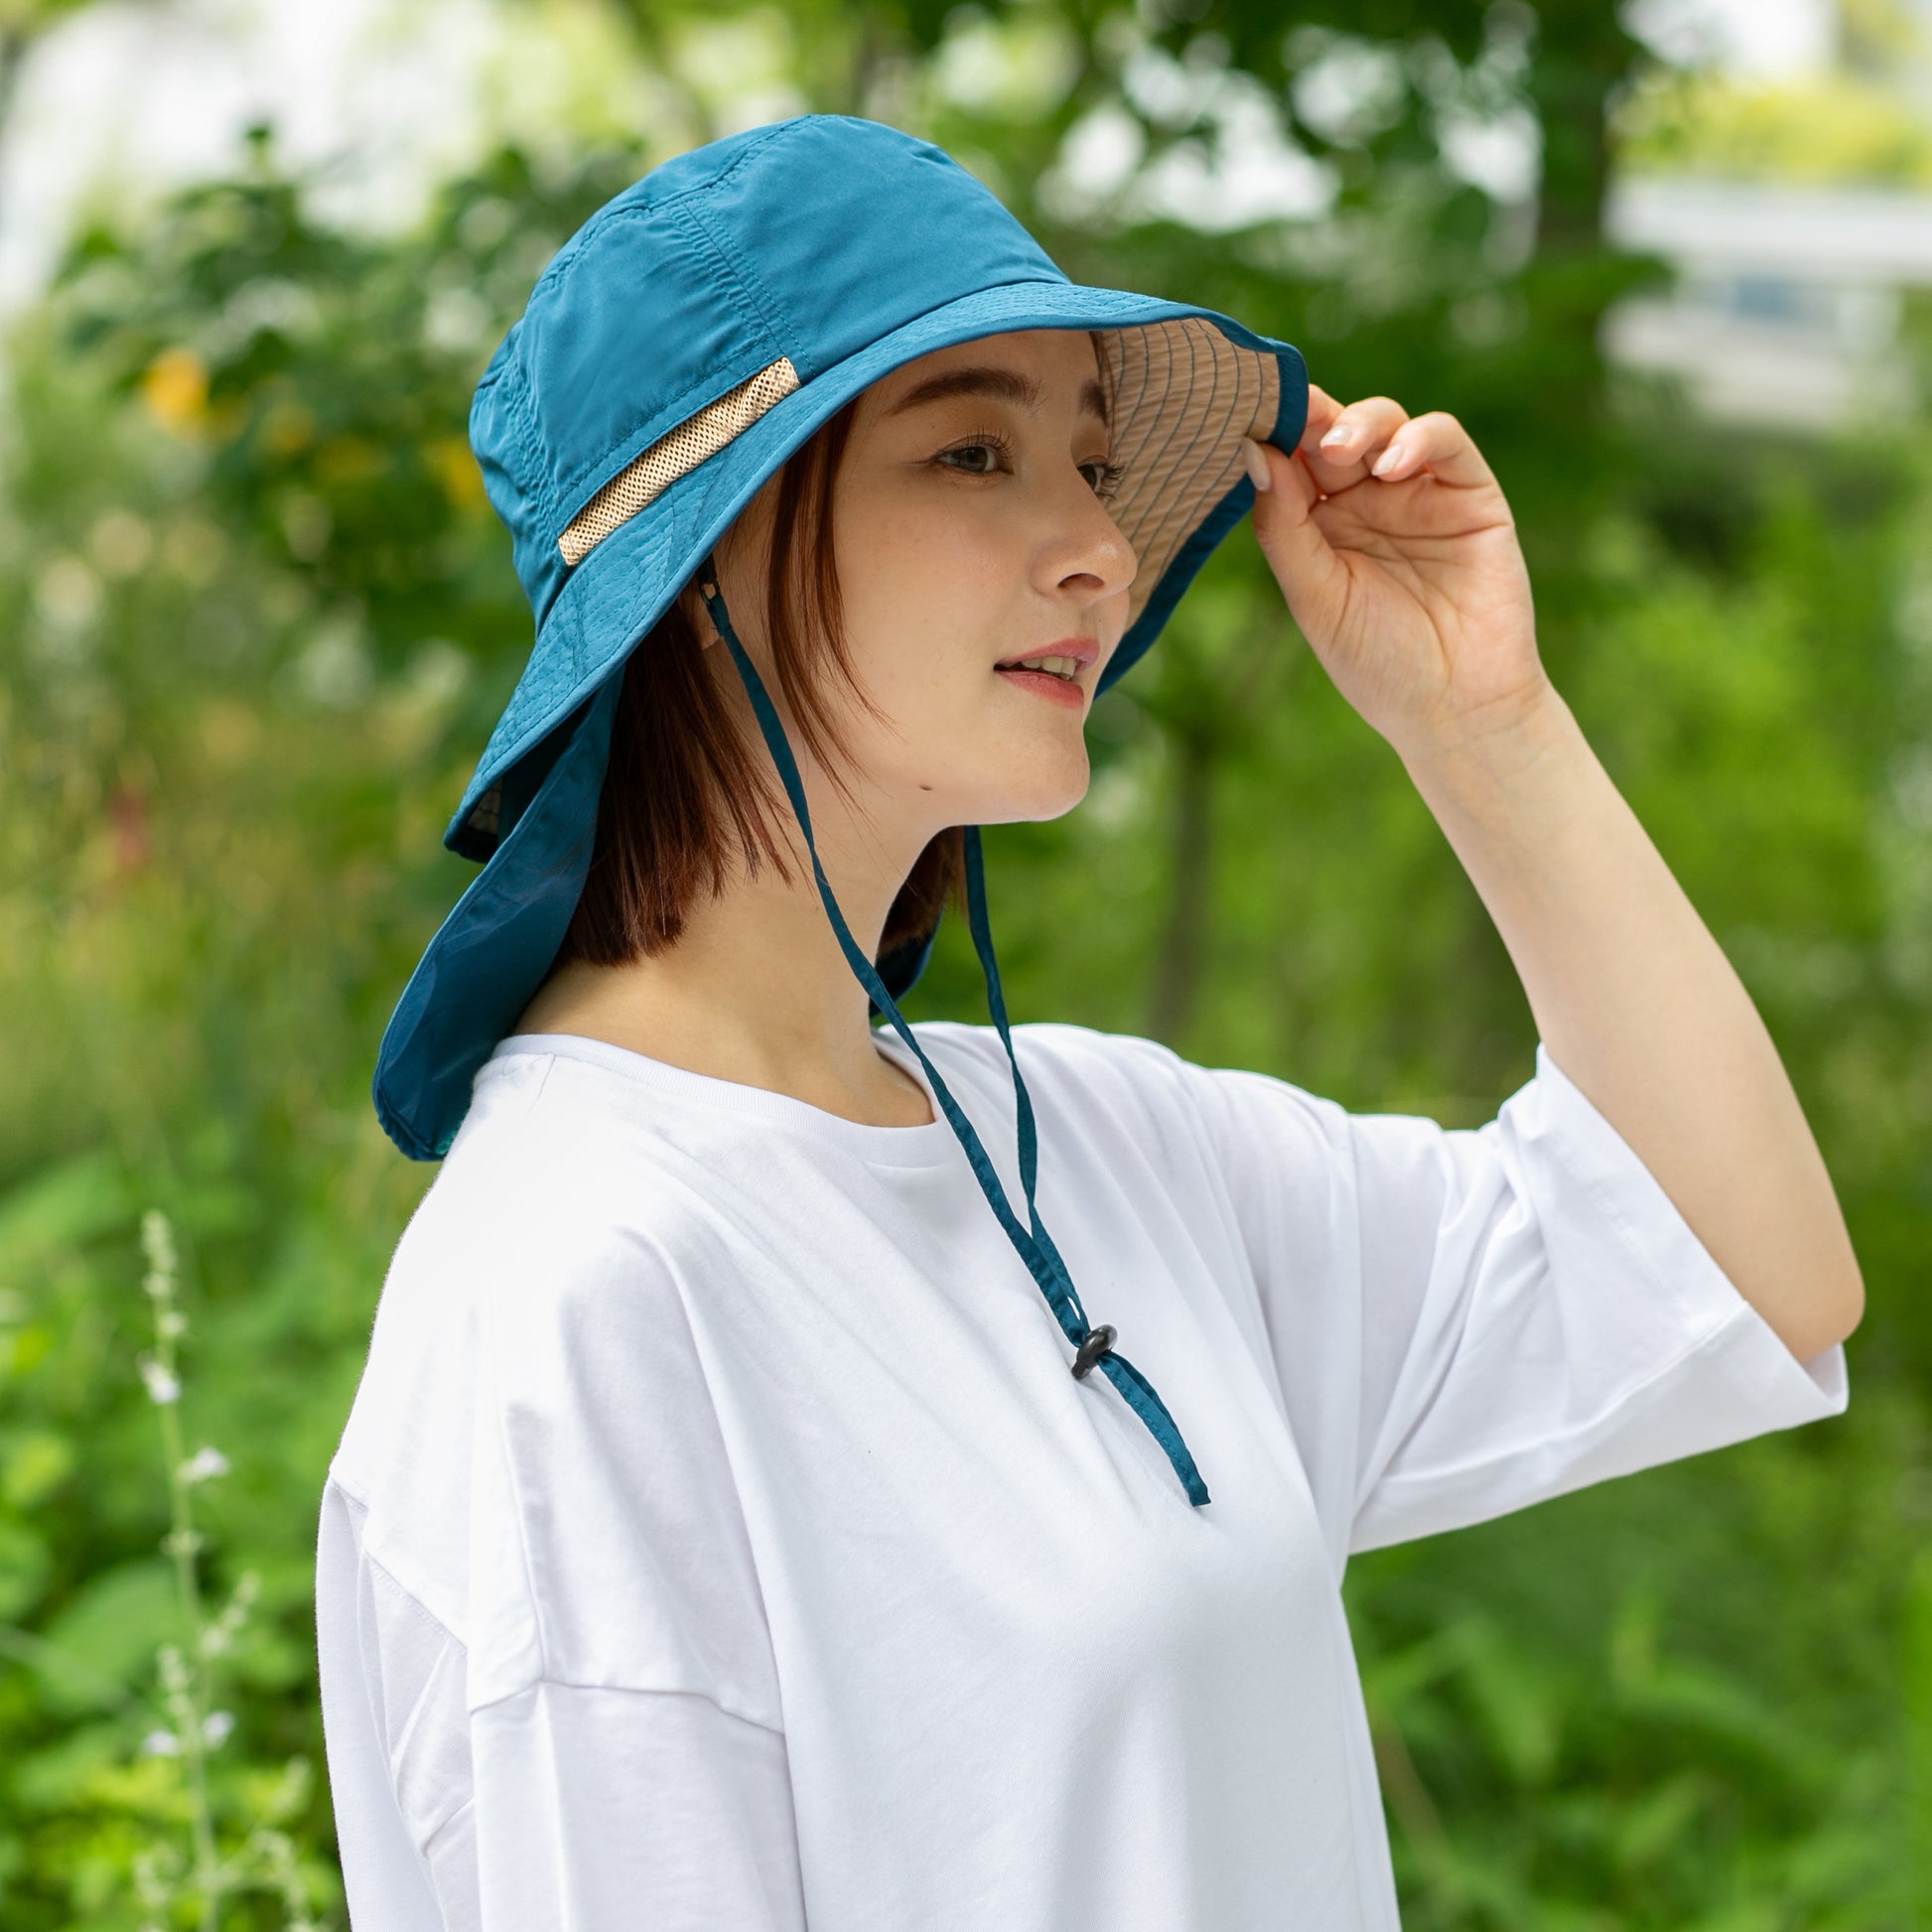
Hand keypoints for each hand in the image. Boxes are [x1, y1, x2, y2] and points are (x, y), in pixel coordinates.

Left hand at [1245, 385, 1545, 757]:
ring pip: (1386, 424)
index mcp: (1317, 525)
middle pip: (1333, 431)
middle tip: (1294, 418)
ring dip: (1360, 423)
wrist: (1458, 709)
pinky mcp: (1470, 493)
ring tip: (1341, 450)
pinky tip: (1391, 467)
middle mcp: (1365, 501)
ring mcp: (1418, 492)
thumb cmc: (1379, 664)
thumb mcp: (1316, 598)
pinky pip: (1445, 442)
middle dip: (1312, 418)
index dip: (1272, 434)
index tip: (1249, 418)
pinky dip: (1417, 439)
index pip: (1290, 461)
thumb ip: (1284, 527)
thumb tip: (1255, 454)